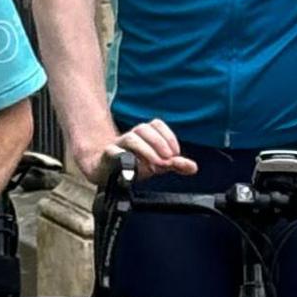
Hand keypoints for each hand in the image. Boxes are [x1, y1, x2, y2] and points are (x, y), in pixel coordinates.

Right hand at [74, 118, 194, 184]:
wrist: (104, 171)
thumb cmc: (131, 165)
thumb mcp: (157, 165)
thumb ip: (175, 165)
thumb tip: (192, 167)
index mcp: (143, 136)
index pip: (156, 124)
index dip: (168, 137)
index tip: (175, 154)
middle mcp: (130, 137)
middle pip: (143, 128)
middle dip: (159, 143)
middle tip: (167, 160)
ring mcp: (117, 146)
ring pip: (130, 138)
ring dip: (146, 150)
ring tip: (155, 165)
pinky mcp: (107, 157)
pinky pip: (113, 152)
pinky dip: (124, 158)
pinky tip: (133, 168)